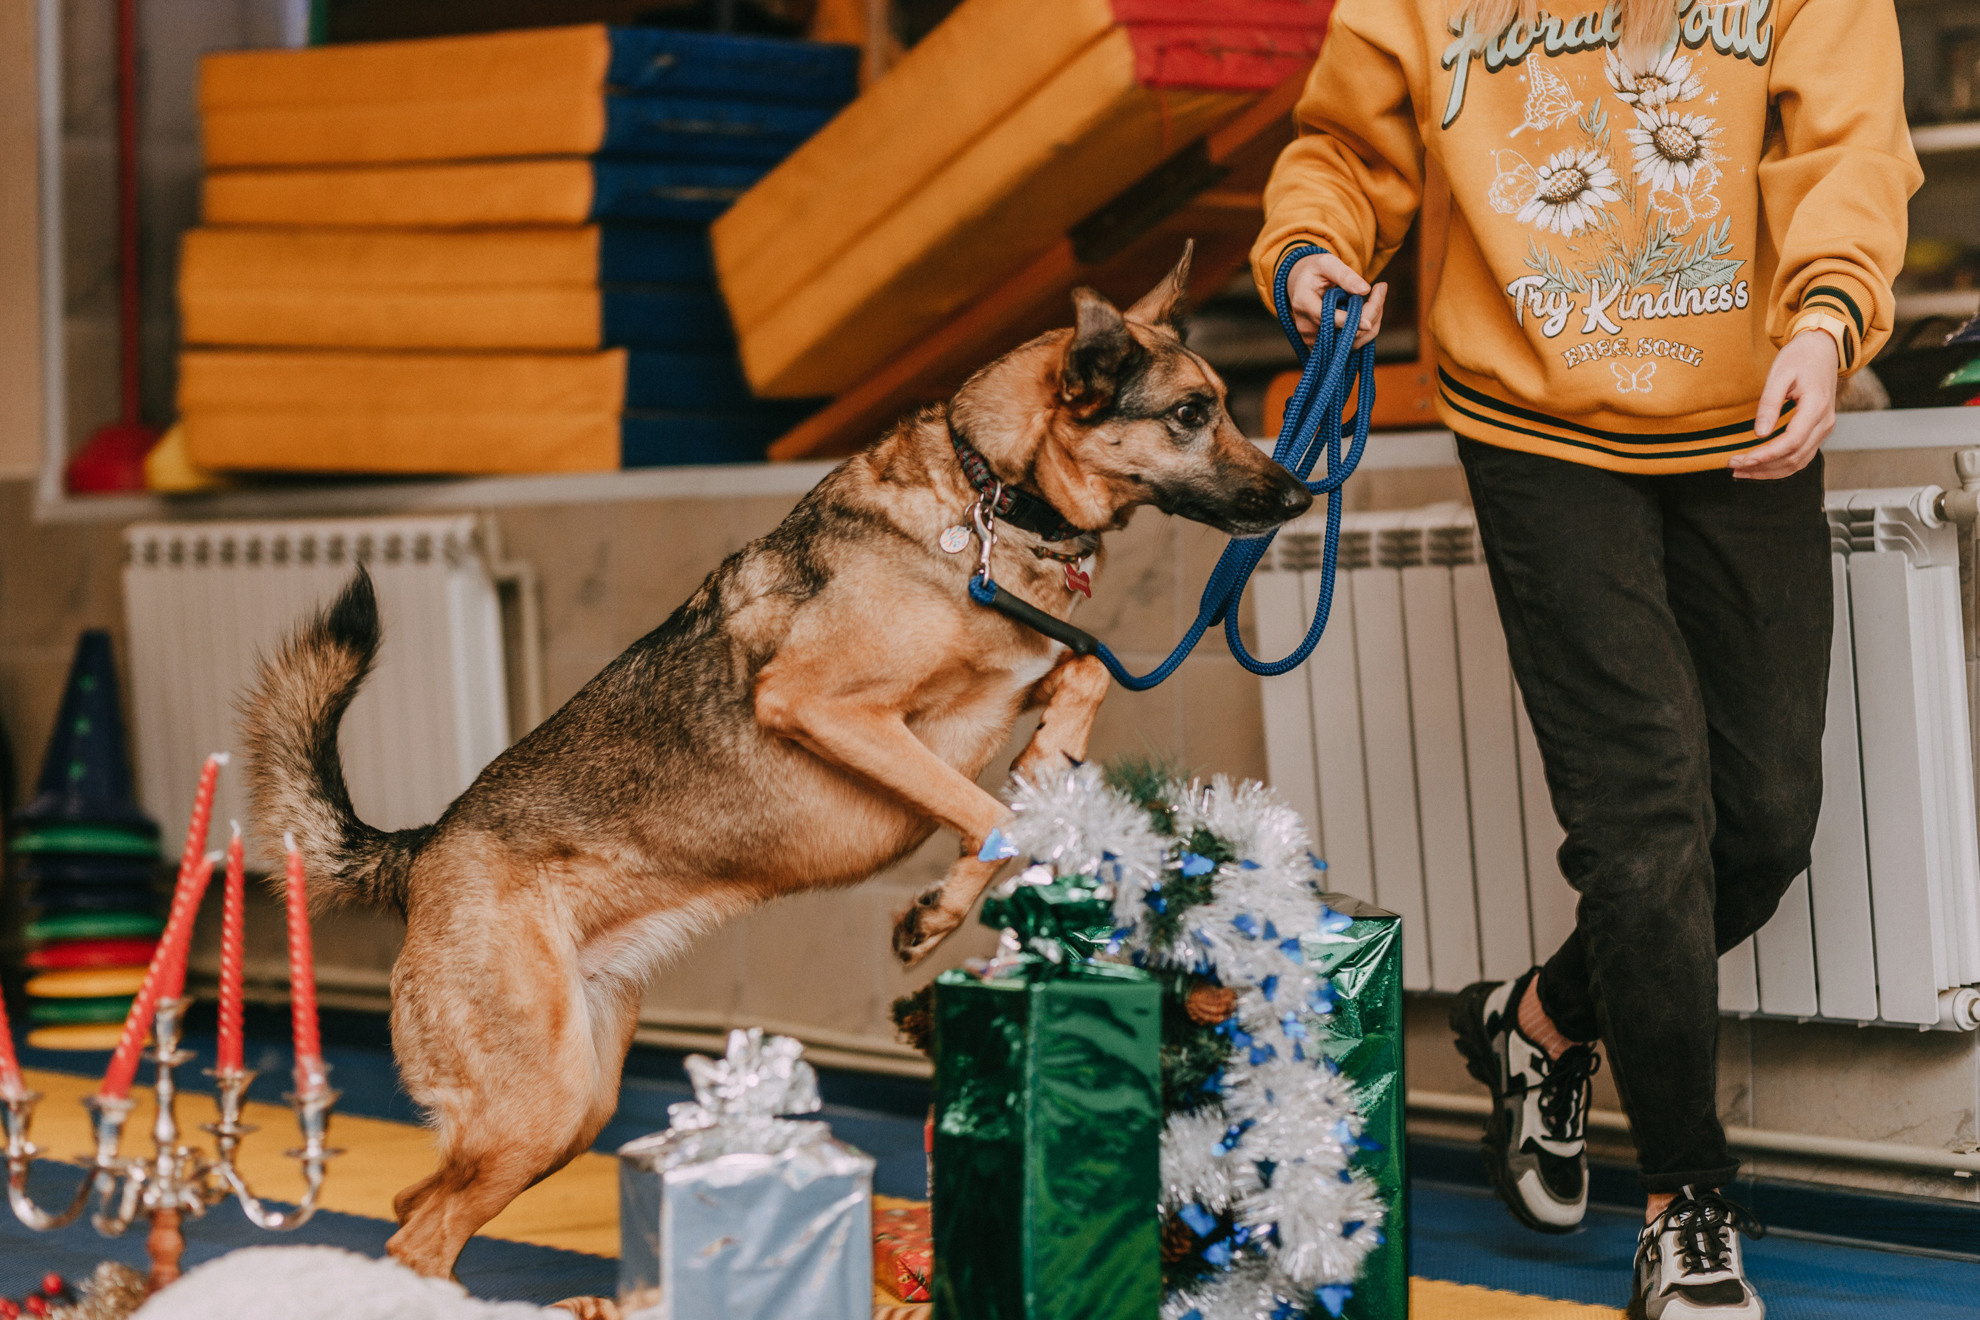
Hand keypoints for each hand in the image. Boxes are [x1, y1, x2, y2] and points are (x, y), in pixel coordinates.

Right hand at [1285, 252, 1387, 349]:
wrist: (1299, 285)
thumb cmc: (1314, 271)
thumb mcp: (1327, 263)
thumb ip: (1345, 275)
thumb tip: (1365, 290)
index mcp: (1304, 304)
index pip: (1328, 319)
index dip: (1350, 322)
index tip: (1369, 322)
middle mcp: (1307, 327)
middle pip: (1345, 333)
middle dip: (1370, 314)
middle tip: (1381, 288)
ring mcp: (1314, 339)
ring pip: (1352, 342)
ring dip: (1372, 322)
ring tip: (1377, 296)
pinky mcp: (1323, 345)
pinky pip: (1352, 343)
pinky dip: (1366, 329)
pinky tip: (1370, 309)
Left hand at [1733, 330, 1839, 479]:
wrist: (1823, 349)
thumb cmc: (1800, 357)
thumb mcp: (1780, 374)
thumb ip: (1769, 404)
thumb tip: (1759, 434)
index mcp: (1817, 407)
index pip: (1792, 441)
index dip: (1766, 455)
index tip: (1742, 460)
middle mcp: (1825, 422)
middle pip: (1795, 457)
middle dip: (1762, 466)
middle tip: (1733, 465)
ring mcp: (1824, 428)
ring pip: (1799, 461)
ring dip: (1770, 471)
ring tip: (1741, 470)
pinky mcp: (1818, 431)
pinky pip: (1801, 456)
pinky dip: (1780, 465)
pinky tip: (1759, 466)